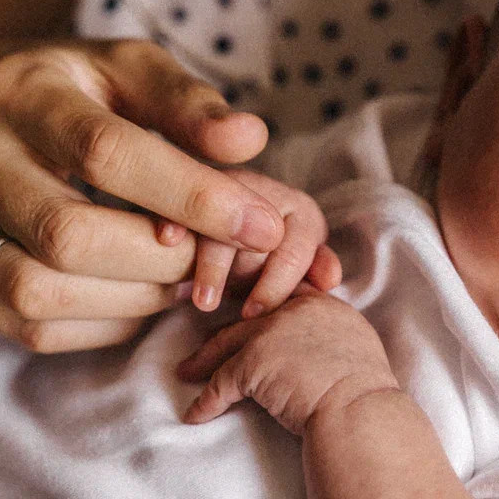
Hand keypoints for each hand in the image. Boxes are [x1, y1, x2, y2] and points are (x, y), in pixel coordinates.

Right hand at [0, 40, 286, 352]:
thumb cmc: (76, 96)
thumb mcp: (129, 73)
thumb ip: (188, 104)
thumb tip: (247, 139)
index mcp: (19, 89)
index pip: (106, 152)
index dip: (192, 196)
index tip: (263, 225)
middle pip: (69, 236)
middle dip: (163, 260)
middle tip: (218, 262)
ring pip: (41, 292)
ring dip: (133, 301)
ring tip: (183, 280)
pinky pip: (26, 326)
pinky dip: (100, 326)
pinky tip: (137, 299)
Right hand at [160, 169, 341, 317]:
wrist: (237, 240)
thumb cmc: (270, 265)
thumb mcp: (294, 270)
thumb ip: (312, 271)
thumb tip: (330, 279)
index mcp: (302, 213)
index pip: (293, 248)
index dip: (275, 284)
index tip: (254, 313)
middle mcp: (268, 193)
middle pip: (253, 232)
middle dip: (235, 272)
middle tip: (213, 306)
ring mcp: (229, 186)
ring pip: (220, 220)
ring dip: (208, 261)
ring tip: (198, 298)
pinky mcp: (194, 189)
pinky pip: (185, 201)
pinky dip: (175, 220)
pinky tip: (168, 239)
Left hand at [177, 288, 397, 434]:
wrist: (361, 415)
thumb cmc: (366, 397)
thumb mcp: (356, 349)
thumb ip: (333, 336)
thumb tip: (316, 350)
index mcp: (321, 304)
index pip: (279, 295)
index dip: (257, 305)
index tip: (240, 315)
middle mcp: (293, 310)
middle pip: (247, 319)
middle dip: (223, 334)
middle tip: (203, 346)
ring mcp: (271, 333)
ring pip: (226, 345)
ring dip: (202, 362)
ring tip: (186, 373)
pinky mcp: (253, 362)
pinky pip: (221, 383)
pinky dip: (206, 402)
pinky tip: (196, 415)